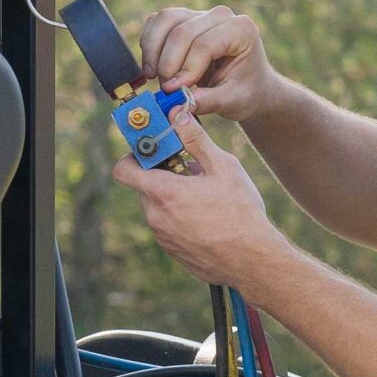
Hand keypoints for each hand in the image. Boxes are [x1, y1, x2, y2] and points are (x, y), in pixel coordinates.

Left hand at [111, 105, 279, 287]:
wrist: (253, 261)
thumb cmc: (240, 212)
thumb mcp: (222, 167)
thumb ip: (195, 139)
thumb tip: (178, 115)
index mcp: (162, 192)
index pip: (123, 169)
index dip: (134, 156)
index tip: (154, 150)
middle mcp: (155, 217)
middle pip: (145, 187)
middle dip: (162, 174)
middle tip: (190, 168)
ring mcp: (163, 238)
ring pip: (158, 207)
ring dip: (174, 196)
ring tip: (204, 194)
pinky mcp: (174, 252)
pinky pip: (169, 226)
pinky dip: (181, 217)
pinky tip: (208, 216)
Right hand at [137, 7, 281, 121]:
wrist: (247, 83)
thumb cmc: (244, 91)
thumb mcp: (232, 101)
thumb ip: (207, 102)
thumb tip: (178, 105)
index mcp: (241, 30)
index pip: (205, 44)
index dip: (186, 68)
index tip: (174, 92)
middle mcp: (221, 15)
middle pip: (181, 31)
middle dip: (167, 63)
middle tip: (165, 89)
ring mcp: (200, 13)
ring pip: (165, 20)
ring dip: (153, 50)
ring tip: (153, 76)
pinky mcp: (183, 17)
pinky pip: (157, 22)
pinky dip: (149, 43)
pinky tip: (153, 65)